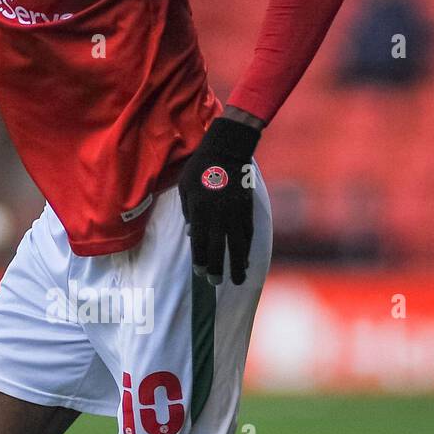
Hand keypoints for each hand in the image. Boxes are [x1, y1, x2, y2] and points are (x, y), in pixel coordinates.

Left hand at [177, 116, 259, 285]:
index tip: (200, 273)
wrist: (227, 151)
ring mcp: (235, 213)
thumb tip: (191, 234)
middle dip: (216, 268)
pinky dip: (247, 249)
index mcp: (200, 211)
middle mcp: (218, 216)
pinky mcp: (247, 209)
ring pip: (237, 245)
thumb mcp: (185, 188)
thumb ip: (188, 212)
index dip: (200, 260)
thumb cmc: (200, 168)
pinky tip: (247, 260)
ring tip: (238, 279)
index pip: (199, 243)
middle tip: (215, 282)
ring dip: (237, 264)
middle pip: (218, 248)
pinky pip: (248, 234)